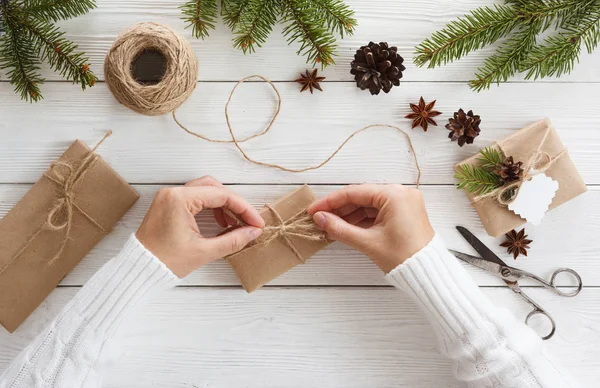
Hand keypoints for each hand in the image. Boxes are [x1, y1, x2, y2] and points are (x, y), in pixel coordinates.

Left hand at [136, 176, 263, 277]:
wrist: (139, 269)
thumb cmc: (166, 261)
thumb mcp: (204, 252)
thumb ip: (233, 240)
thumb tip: (253, 232)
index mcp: (180, 199)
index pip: (221, 195)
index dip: (244, 208)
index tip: (257, 223)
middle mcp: (174, 192)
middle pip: (214, 187)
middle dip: (234, 204)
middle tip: (248, 222)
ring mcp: (169, 197)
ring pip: (205, 191)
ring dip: (223, 205)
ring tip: (235, 224)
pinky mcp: (168, 204)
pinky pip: (195, 198)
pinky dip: (210, 208)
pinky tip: (220, 223)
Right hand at [307, 184, 433, 272]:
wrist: (428, 273)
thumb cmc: (404, 257)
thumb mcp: (367, 242)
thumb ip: (340, 228)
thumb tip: (320, 218)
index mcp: (394, 195)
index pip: (354, 193)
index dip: (330, 202)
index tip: (313, 209)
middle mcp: (401, 193)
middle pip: (361, 197)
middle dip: (339, 209)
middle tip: (319, 219)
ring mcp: (404, 203)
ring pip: (369, 205)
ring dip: (349, 215)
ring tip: (330, 226)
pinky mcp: (404, 213)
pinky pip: (378, 211)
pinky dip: (362, 219)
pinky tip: (346, 227)